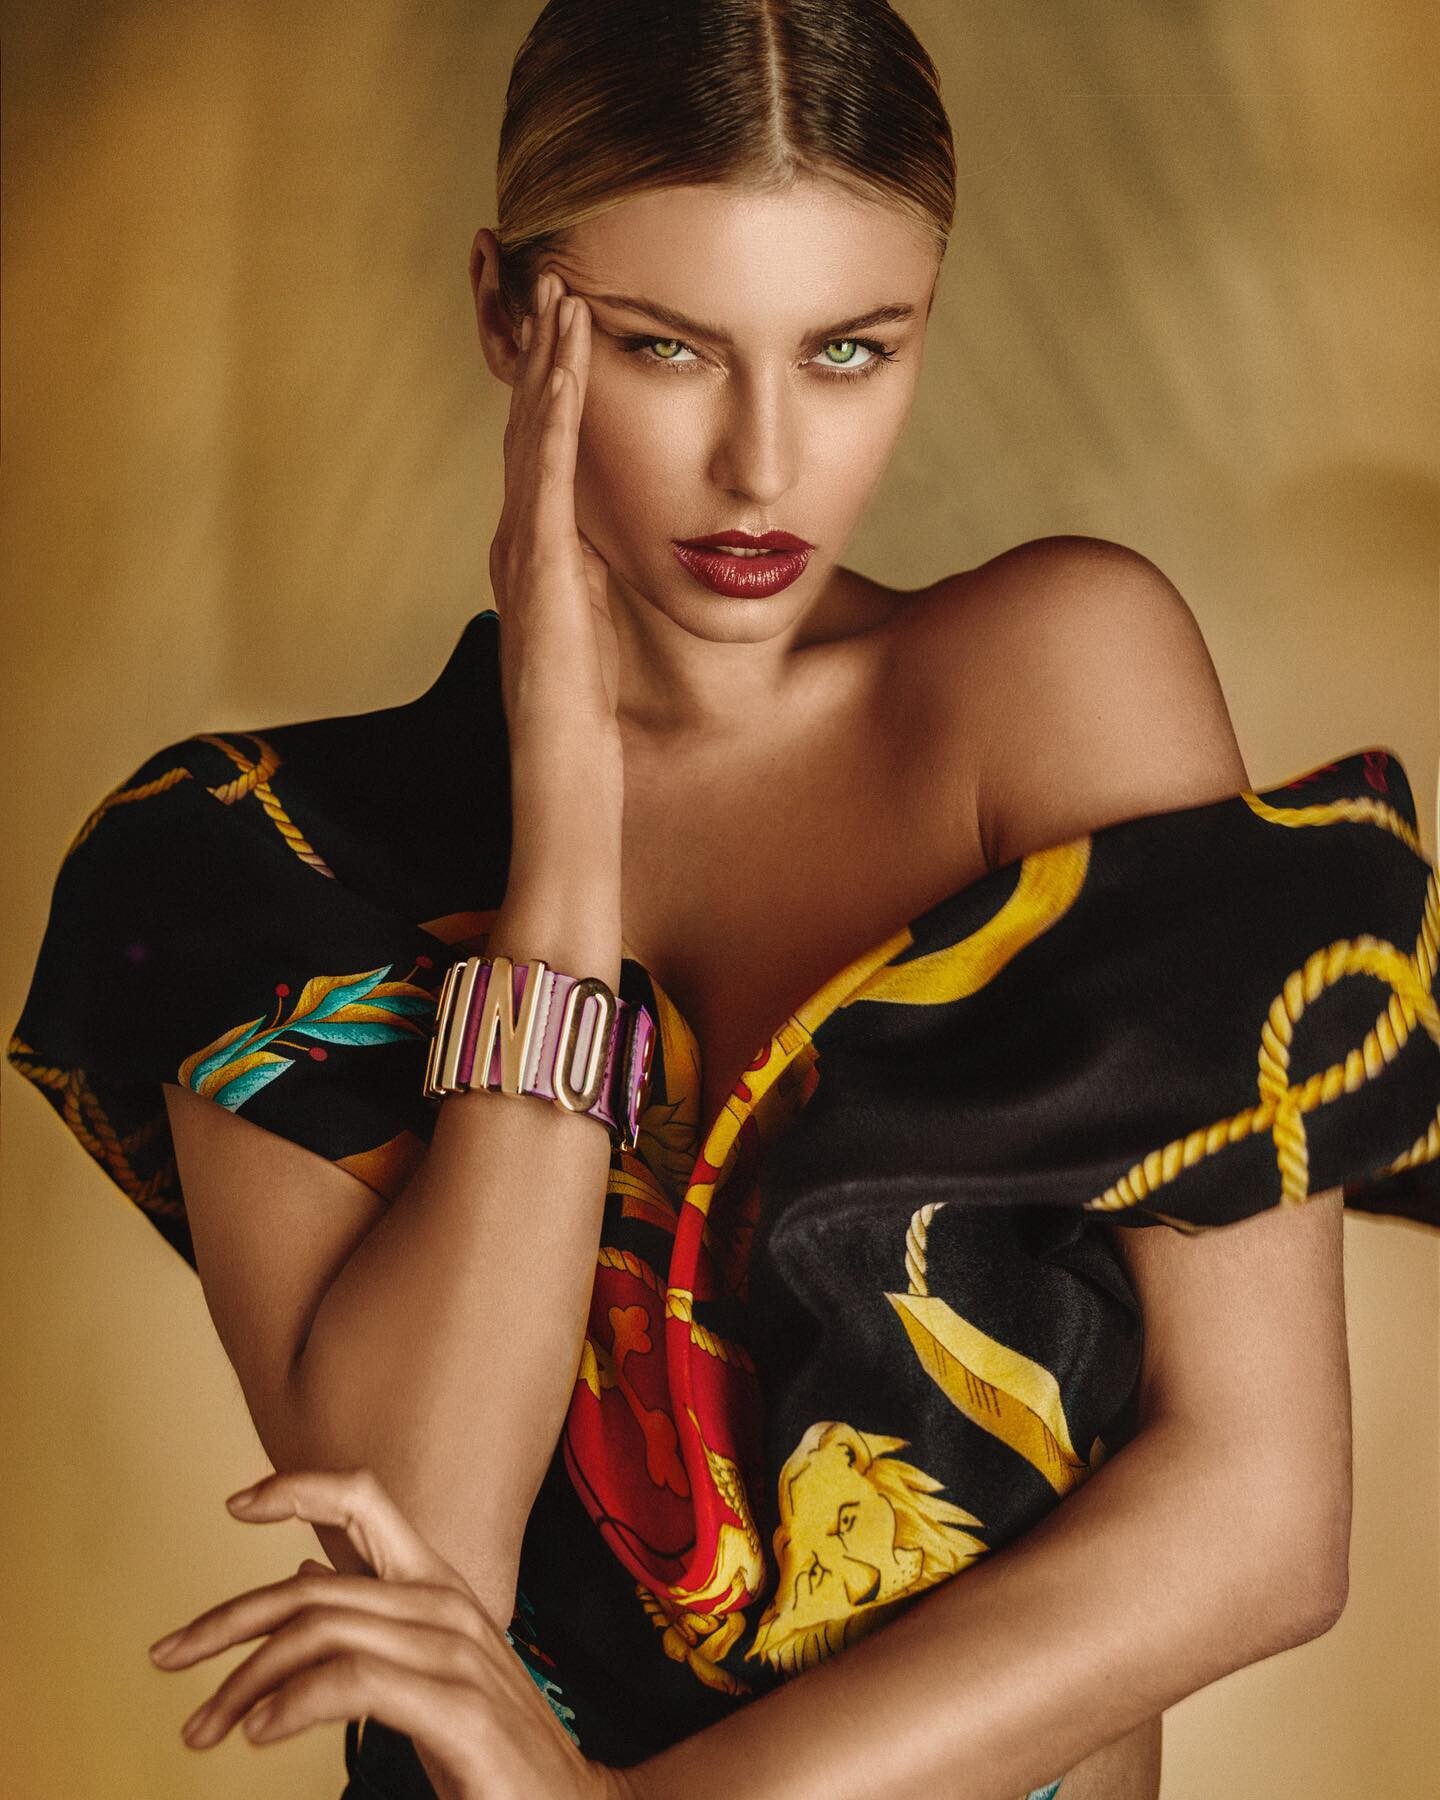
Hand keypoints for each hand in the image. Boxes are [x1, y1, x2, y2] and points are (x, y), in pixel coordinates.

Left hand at [147, 1465, 635, 1799]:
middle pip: (311, 1584)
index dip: (299, 1487)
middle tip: (165, 1658)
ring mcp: (453, 1652)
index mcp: (438, 1586)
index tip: (236, 1503)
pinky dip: (291, 1703)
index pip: (368, 1498)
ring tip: (205, 1729)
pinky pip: (350, 1681)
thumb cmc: (493, 1748)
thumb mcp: (431, 1666)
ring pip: (318, 1632)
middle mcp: (445, 1604)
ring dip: (242, 1681)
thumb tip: (305, 1566)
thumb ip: (375, 1615)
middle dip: (226, 1619)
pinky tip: (261, 1734)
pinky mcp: (455, 1708)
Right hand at [492, 267, 620, 739]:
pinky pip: (546, 475)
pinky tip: (565, 370)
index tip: (566, 326)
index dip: (549, 385)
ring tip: (560, 297)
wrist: (563, 760)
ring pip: (531, 434)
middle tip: (550, 279)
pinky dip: (554, 416)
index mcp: (534, 548)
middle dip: (537, 353)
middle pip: (526, 425)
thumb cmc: (583, 703)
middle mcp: (518, 537)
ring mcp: (522, 547)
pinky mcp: (538, 564)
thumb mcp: (592, 621)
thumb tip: (606, 542)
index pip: (541, 449)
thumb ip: (591, 573)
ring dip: (546, 364)